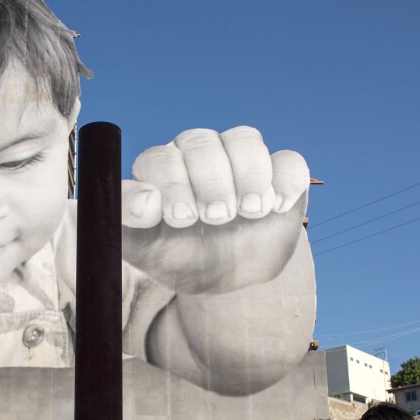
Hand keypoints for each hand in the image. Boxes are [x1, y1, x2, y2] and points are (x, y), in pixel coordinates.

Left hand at [121, 127, 309, 293]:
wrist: (224, 279)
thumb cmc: (179, 258)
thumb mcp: (146, 249)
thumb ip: (130, 223)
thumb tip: (145, 203)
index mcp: (162, 170)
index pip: (161, 159)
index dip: (172, 184)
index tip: (182, 219)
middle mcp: (199, 156)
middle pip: (202, 143)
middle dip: (211, 181)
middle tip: (217, 217)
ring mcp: (240, 161)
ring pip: (244, 140)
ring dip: (248, 175)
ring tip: (251, 211)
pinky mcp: (279, 175)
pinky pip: (288, 162)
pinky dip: (286, 179)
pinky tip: (277, 206)